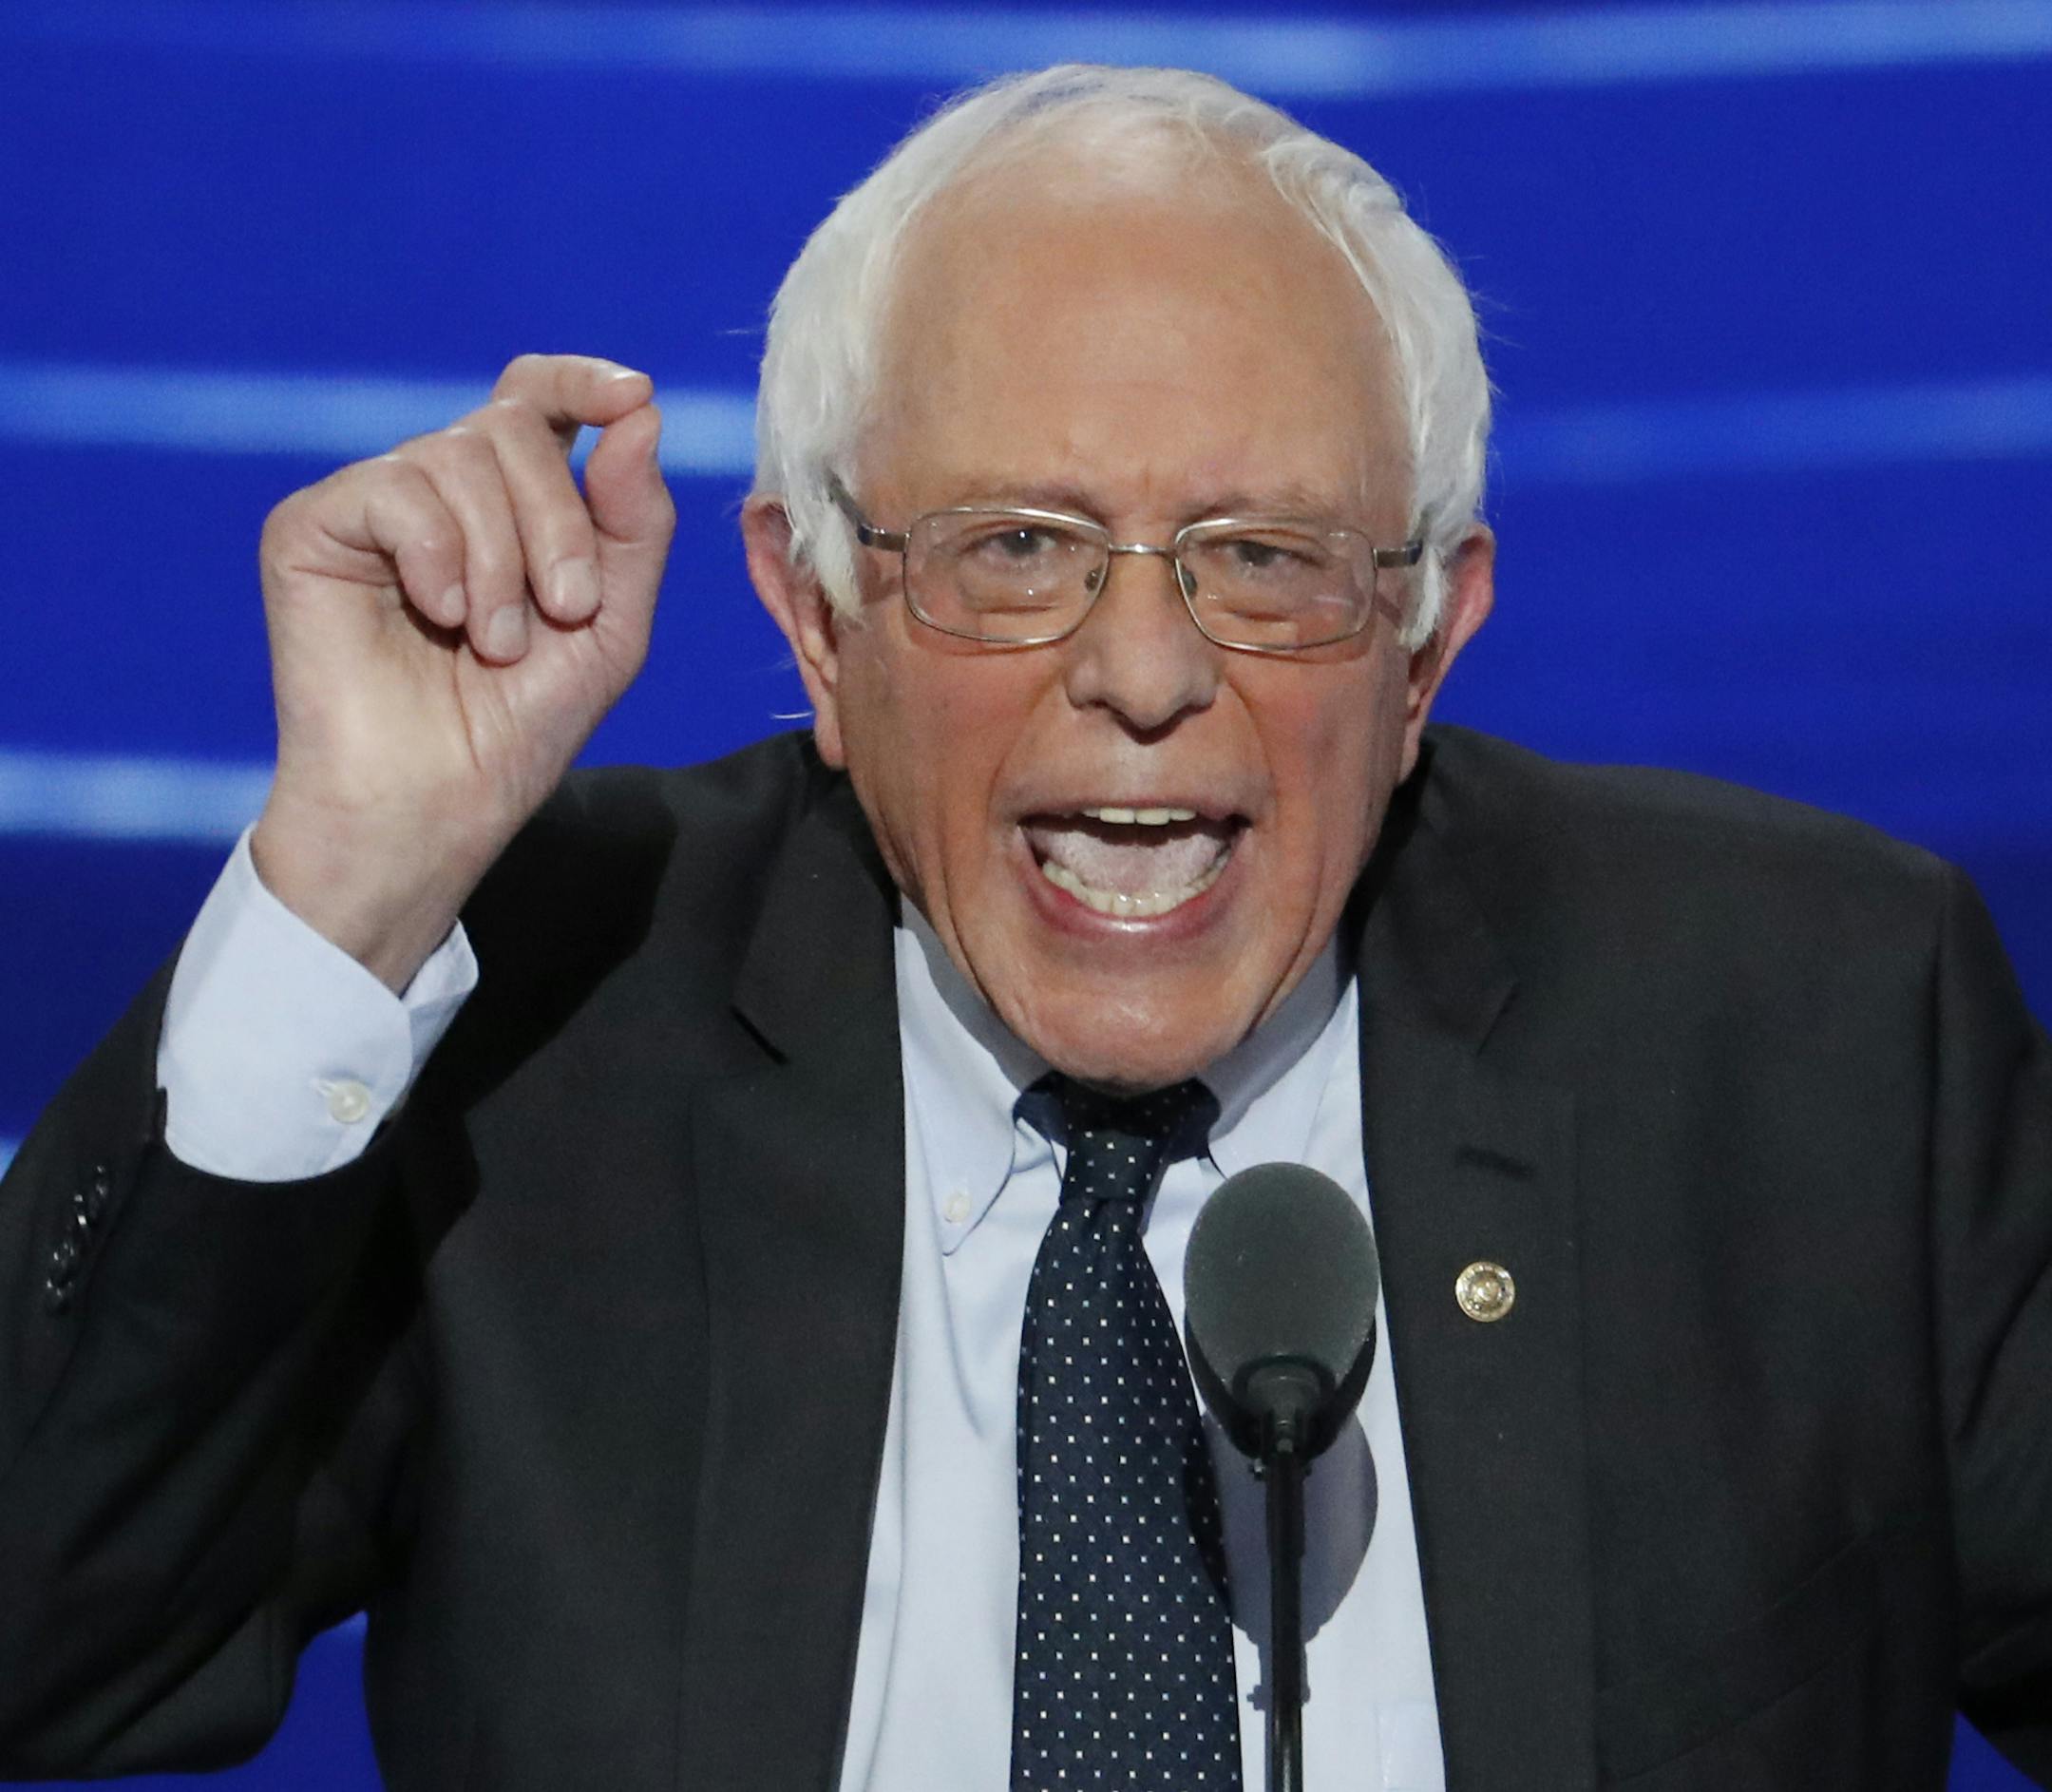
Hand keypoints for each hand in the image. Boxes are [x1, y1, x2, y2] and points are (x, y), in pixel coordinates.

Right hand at [250, 354, 675, 990]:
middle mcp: (440, 490)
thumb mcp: (611, 624)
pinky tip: (438, 617)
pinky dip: (437, 555)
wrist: (438, 805)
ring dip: (503, 559)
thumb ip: (634, 521)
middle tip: (565, 611)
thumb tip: (640, 412)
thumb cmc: (519, 728)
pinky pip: (395, 488)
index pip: (538, 398)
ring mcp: (374, 505)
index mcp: (510, 504)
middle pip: (514, 426)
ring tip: (496, 643)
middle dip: (559, 522)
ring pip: (458, 454)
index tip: (632, 395)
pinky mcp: (312, 528)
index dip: (583, 381)